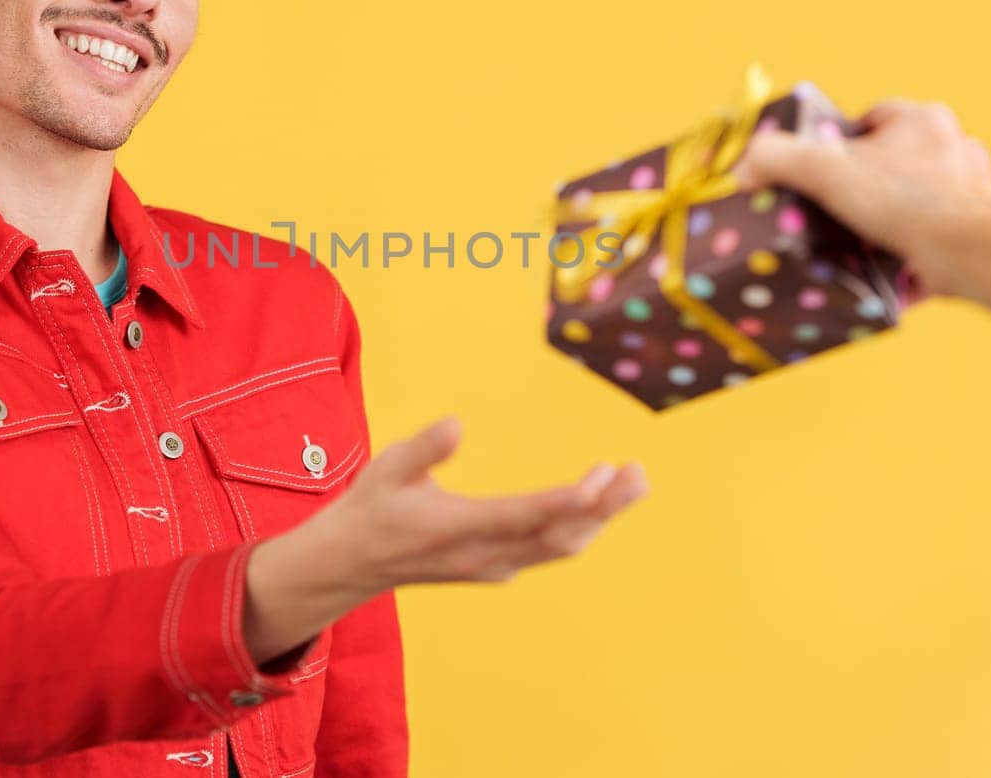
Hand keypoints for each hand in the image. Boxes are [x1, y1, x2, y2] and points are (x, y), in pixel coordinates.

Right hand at [243, 417, 646, 664]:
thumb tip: (457, 424)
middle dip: (606, 508)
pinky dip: (579, 527)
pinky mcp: (495, 567)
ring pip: (561, 548)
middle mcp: (483, 555)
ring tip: (633, 482)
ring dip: (600, 518)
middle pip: (560, 537)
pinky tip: (598, 505)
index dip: (571, 500)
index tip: (604, 476)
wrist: (349, 566)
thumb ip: (423, 450)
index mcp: (457, 528)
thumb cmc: (370, 508)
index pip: (527, 517)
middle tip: (640, 475)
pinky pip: (549, 551)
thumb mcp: (385, 469)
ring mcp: (491, 567)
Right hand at [730, 98, 990, 299]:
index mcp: (922, 120)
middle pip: (898, 159)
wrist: (974, 252)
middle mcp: (956, 146)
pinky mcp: (985, 227)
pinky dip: (921, 250)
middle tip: (841, 212)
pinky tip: (897, 270)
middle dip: (871, 183)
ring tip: (866, 243)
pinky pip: (943, 234)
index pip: (874, 118)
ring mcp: (976, 187)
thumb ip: (779, 159)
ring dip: (897, 218)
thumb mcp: (827, 173)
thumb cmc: (905, 203)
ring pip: (923, 197)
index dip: (844, 143)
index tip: (826, 172)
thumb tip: (744, 168)